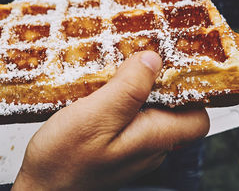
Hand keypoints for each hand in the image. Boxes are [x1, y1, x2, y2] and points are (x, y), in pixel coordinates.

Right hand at [12, 51, 208, 190]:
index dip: (189, 88)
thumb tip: (153, 60)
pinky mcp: (118, 147)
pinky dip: (121, 102)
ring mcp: (133, 149)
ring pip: (150, 113)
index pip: (197, 116)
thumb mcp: (93, 117)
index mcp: (153, 139)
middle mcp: (150, 147)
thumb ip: (127, 90)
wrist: (41, 187)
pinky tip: (101, 93)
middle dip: (157, 82)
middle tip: (129, 62)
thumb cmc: (62, 158)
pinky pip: (130, 120)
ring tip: (112, 75)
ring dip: (136, 90)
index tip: (167, 63)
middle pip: (173, 110)